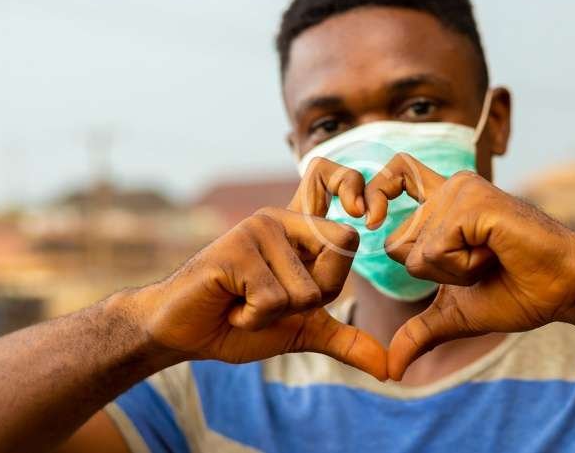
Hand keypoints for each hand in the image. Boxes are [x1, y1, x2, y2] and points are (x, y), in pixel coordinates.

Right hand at [132, 163, 386, 379]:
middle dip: (314, 297)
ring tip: (245, 302)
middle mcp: (282, 219)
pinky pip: (273, 299)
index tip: (362, 217)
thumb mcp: (303, 331)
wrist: (185, 334)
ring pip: (306, 288)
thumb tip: (390, 369)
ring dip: (276, 314)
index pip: (340, 204)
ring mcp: (258, 229)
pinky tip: (230, 305)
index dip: (349, 208)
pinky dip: (252, 318)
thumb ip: (345, 340)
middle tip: (273, 299)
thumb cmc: (241, 324)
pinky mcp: (235, 248)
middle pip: (342, 248)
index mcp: (300, 230)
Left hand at [364, 153, 574, 380]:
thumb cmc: (517, 292)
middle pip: (393, 242)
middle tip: (478, 263)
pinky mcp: (472, 201)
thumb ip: (419, 332)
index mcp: (442, 204)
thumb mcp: (455, 314)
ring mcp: (460, 191)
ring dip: (453, 272)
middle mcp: (449, 189)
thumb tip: (390, 371)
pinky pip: (434, 250)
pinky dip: (463, 266)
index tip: (368, 218)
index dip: (375, 192)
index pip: (394, 174)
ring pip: (414, 252)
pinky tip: (495, 252)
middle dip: (433, 274)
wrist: (565, 289)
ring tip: (490, 256)